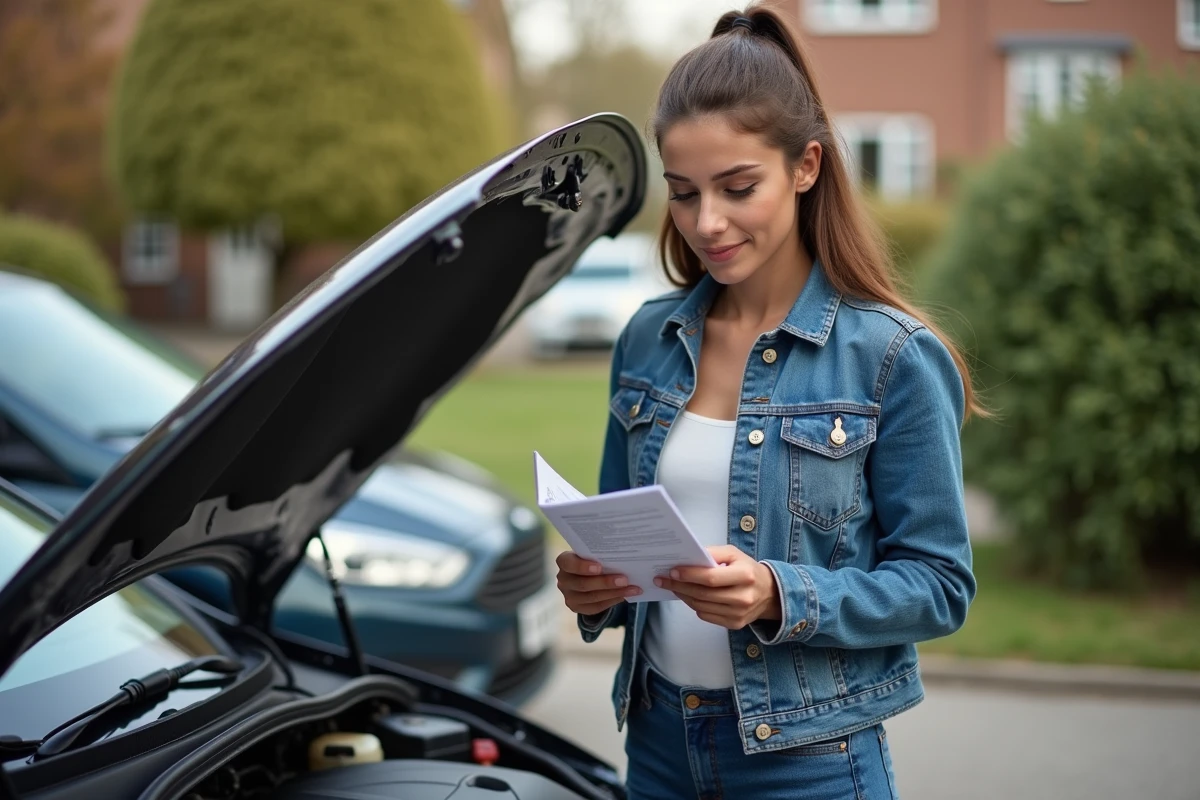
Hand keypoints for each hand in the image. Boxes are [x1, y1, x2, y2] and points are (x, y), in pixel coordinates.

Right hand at [555, 552, 641, 614]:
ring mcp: (569, 596)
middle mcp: (563, 580)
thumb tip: (625, 557)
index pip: (568, 563)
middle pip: (583, 584)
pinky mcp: (577, 607)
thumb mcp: (592, 554)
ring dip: (614, 593)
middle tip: (625, 579)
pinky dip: (612, 601)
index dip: (582, 566)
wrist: (586, 575)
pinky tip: (624, 596)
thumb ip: (601, 555)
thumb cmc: (592, 559)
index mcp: (564, 562)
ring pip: (592, 597)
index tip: (600, 567)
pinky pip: (596, 607)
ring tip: (632, 589)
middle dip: (605, 582)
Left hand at [654, 545, 781, 629]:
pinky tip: (688, 596)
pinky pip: (706, 616)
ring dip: (683, 596)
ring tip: (673, 586)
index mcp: (745, 576)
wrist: (769, 593)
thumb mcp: (734, 554)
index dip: (689, 575)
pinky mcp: (735, 624)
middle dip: (679, 586)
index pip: (710, 578)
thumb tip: (688, 558)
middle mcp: (743, 597)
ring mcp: (739, 614)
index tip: (672, 571)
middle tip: (662, 579)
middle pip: (703, 594)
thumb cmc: (747, 569)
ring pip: (701, 607)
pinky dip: (694, 606)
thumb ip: (713, 553)